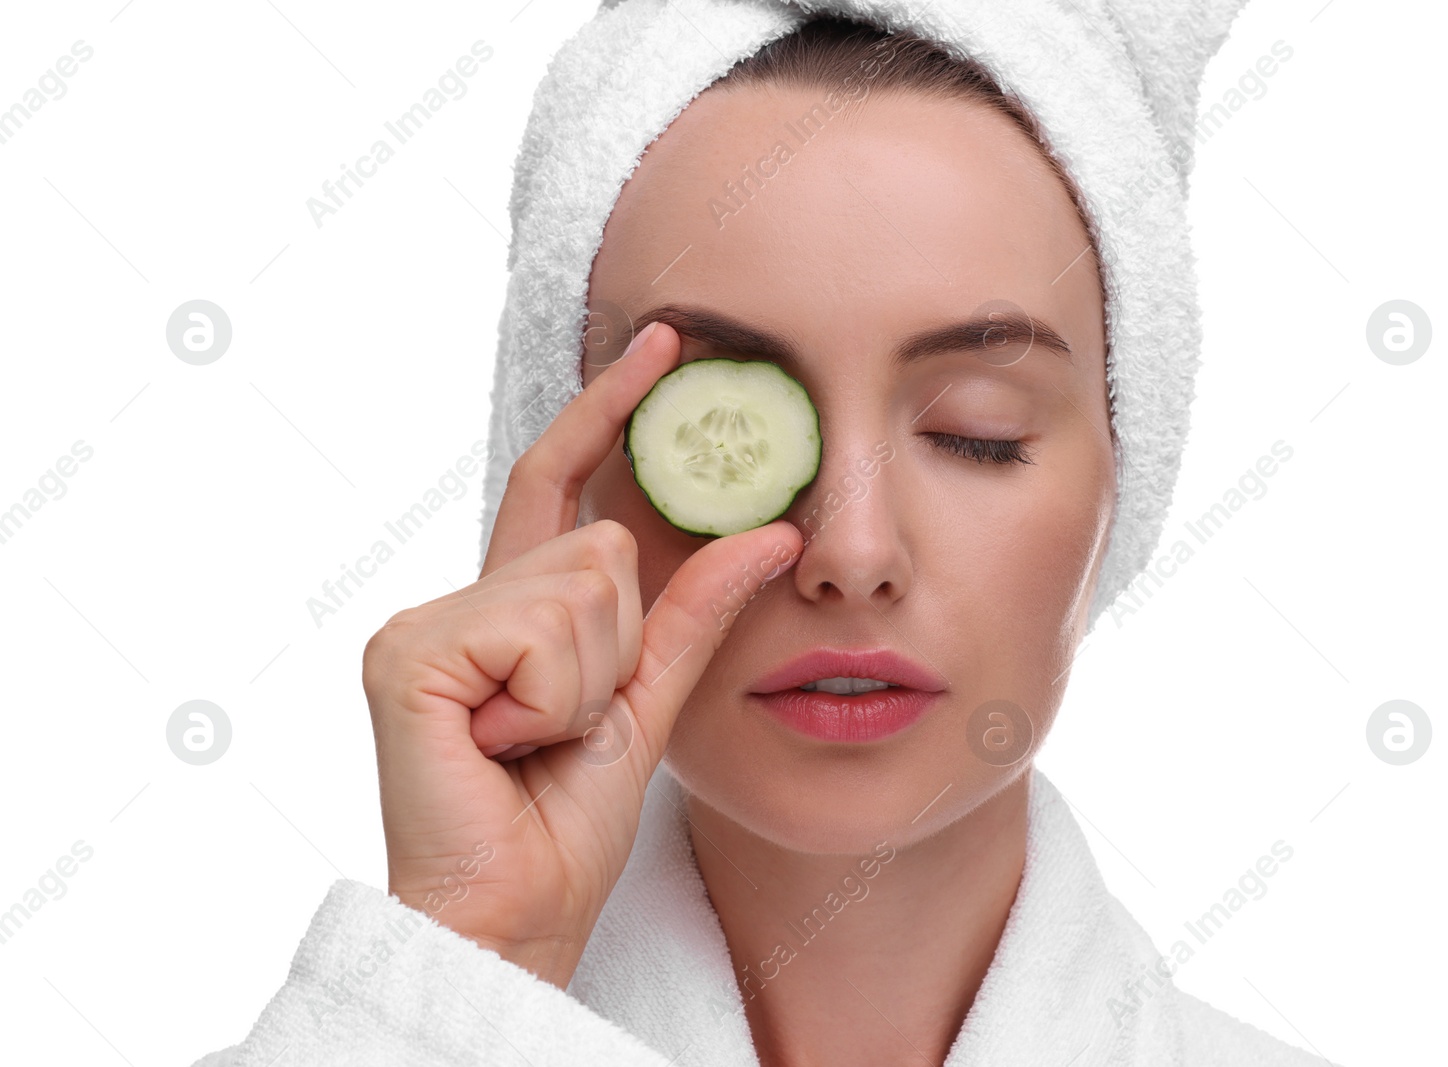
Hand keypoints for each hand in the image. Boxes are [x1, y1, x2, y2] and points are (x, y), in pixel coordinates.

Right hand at [361, 321, 802, 987]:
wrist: (517, 910)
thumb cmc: (566, 819)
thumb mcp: (650, 700)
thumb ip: (696, 612)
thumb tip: (773, 532)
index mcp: (509, 607)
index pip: (559, 480)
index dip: (608, 410)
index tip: (666, 342)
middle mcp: (458, 599)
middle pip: (598, 544)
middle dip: (617, 643)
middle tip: (567, 725)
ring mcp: (425, 622)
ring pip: (581, 585)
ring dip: (588, 681)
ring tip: (534, 742)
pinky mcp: (411, 653)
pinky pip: (544, 631)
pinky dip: (555, 699)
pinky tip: (505, 745)